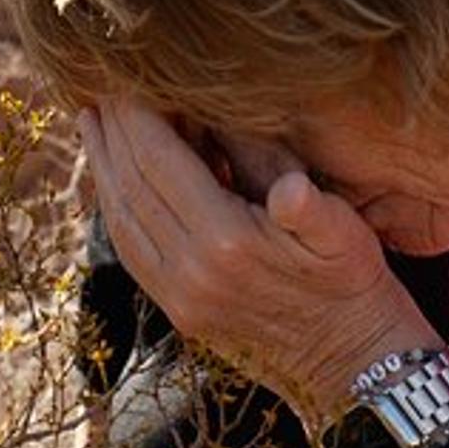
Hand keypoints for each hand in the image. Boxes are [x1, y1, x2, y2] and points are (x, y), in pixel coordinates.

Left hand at [81, 98, 439, 414]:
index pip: (160, 162)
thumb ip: (309, 206)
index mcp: (228, 242)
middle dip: (113, 134)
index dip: (138, 116)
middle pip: (131, 186)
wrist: (355, 368)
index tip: (125, 78)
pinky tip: (113, 182)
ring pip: (122, 220)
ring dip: (104, 168)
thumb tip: (287, 189)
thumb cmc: (355, 286)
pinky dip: (115, 209)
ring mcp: (180, 297)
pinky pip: (132, 251)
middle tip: (98, 89)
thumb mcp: (345, 234)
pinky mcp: (181, 312)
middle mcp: (191, 272)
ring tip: (93, 124)